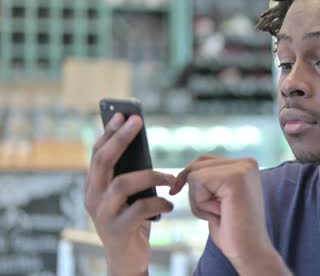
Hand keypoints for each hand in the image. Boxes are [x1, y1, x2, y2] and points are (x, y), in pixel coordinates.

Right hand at [85, 113, 175, 275]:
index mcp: (94, 187)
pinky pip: (140, 208)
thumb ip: (130, 175)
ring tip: (171, 178)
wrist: (127, 260)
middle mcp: (92, 198)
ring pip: (122, 183)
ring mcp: (103, 215)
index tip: (123, 114)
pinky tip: (169, 204)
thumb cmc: (132, 221)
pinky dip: (159, 203)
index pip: (97, 154)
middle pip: (103, 162)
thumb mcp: (129, 196)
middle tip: (137, 121)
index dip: (109, 133)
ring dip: (152, 175)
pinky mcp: (118, 231)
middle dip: (121, 138)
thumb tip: (143, 146)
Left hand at [170, 156, 290, 275]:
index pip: (203, 161)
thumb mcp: (217, 198)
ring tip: (222, 213)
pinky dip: (201, 203)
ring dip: (199, 200)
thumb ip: (209, 181)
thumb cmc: (232, 230)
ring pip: (195, 174)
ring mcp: (243, 168)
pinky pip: (197, 181)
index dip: (190, 180)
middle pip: (197, 165)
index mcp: (245, 166)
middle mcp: (246, 163)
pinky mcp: (235, 177)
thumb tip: (183, 173)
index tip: (183, 195)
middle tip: (218, 212)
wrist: (249, 251)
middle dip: (196, 193)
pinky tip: (221, 213)